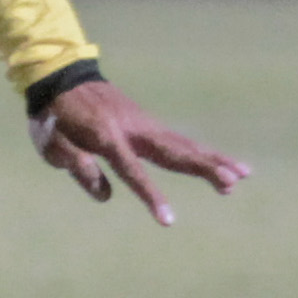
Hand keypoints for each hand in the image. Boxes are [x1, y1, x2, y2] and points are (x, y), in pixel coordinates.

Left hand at [33, 78, 248, 225]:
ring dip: (214, 160)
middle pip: (173, 152)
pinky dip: (203, 152)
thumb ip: (77, 167)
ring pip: (184, 144)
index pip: (132, 172)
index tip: (168, 220)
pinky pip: (180, 140)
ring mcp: (145, 123)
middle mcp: (133, 128)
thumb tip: (105, 196)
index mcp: (106, 135)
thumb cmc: (53, 116)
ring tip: (245, 174)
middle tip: (232, 184)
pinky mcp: (149, 124)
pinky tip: (223, 163)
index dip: (151, 197)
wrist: (62, 77)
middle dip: (203, 169)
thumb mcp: (52, 143)